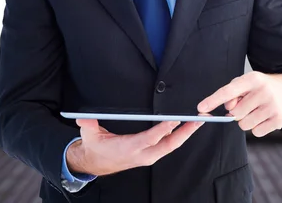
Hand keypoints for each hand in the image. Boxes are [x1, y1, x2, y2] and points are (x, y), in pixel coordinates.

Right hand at [67, 119, 203, 175]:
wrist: (96, 162)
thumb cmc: (96, 147)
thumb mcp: (89, 136)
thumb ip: (88, 126)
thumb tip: (84, 119)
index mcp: (129, 148)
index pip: (150, 138)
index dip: (163, 129)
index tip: (175, 119)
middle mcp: (142, 154)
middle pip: (168, 144)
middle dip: (185, 132)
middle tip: (198, 120)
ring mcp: (148, 156)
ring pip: (171, 146)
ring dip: (186, 134)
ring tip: (198, 121)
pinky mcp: (151, 154)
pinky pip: (169, 146)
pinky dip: (179, 136)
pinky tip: (188, 127)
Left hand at [197, 72, 281, 136]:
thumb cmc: (259, 88)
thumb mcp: (245, 83)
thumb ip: (232, 93)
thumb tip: (228, 109)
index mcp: (252, 79)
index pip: (228, 91)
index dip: (213, 101)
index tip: (201, 109)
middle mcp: (263, 91)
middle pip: (235, 113)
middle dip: (236, 112)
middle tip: (247, 105)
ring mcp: (272, 106)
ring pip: (244, 125)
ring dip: (245, 121)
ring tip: (255, 111)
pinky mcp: (278, 120)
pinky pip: (255, 132)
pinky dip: (256, 128)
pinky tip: (263, 118)